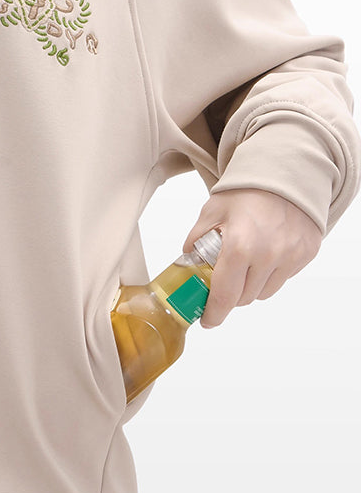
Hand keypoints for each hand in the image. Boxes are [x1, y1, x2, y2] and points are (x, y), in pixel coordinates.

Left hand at [181, 188, 322, 328]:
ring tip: (245, 266)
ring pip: (264, 292)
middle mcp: (268, 256)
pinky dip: (271, 274)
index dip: (214, 313)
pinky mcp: (306, 254)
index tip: (208, 320)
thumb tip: (187, 262)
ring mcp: (290, 256)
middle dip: (230, 296)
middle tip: (223, 283)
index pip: (224, 296)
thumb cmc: (247, 190)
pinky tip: (264, 255)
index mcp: (239, 247)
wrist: (286, 172)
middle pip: (244, 298)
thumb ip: (197, 239)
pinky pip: (283, 278)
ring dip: (251, 287)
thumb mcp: (212, 211)